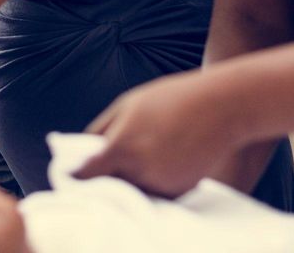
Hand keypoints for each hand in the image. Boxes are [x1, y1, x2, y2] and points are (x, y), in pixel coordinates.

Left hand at [72, 69, 243, 197]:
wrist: (222, 107)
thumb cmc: (171, 99)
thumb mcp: (128, 105)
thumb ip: (103, 129)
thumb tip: (85, 149)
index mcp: (121, 147)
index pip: (86, 175)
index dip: (75, 176)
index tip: (71, 174)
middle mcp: (139, 171)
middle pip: (108, 186)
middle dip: (103, 178)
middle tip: (103, 165)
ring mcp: (161, 184)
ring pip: (132, 191)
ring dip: (128, 181)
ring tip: (139, 156)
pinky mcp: (180, 192)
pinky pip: (155, 193)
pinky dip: (151, 184)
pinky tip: (159, 161)